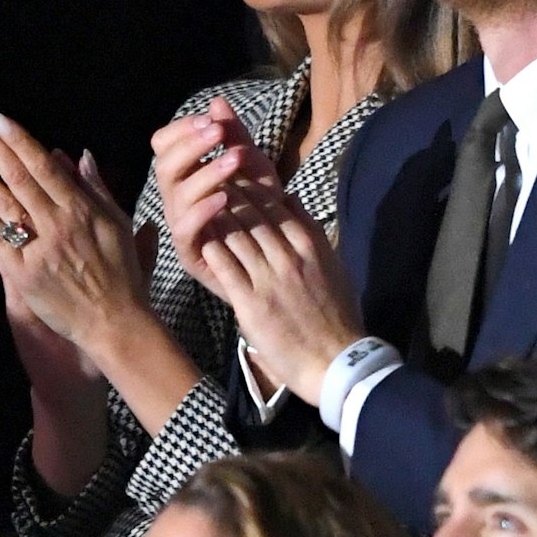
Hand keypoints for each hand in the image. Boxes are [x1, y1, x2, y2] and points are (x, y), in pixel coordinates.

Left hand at [0, 112, 154, 361]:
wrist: (113, 321)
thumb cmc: (122, 273)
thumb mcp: (118, 223)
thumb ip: (97, 188)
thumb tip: (79, 155)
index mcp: (82, 210)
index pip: (44, 166)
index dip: (19, 140)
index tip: (0, 119)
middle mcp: (57, 225)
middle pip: (18, 177)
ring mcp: (37, 249)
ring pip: (3, 202)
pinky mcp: (21, 273)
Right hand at [151, 97, 282, 298]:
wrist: (279, 253)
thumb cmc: (263, 208)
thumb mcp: (254, 167)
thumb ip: (236, 136)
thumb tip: (217, 101)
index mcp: (186, 174)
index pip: (163, 144)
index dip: (181, 130)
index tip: (210, 120)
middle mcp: (177, 198)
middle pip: (164, 166)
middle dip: (190, 145)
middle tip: (218, 132)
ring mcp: (181, 225)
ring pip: (176, 195)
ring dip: (205, 172)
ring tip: (233, 159)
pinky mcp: (190, 253)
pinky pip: (185, 230)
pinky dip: (202, 211)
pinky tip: (226, 197)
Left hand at [198, 179, 363, 402]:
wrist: (335, 360)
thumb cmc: (337, 315)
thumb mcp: (333, 265)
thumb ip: (312, 231)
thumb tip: (291, 200)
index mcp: (310, 245)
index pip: (275, 205)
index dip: (251, 187)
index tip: (234, 176)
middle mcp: (289, 256)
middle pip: (252, 215)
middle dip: (229, 194)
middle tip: (209, 179)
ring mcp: (269, 279)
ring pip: (236, 236)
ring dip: (216, 217)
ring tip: (199, 203)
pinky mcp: (251, 303)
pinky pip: (226, 267)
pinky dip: (212, 248)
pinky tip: (199, 237)